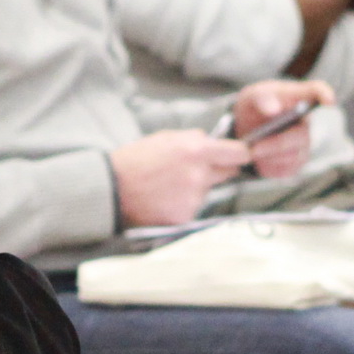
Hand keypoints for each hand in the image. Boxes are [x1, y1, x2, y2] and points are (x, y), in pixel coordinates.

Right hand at [110, 129, 249, 226]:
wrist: (112, 189)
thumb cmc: (135, 159)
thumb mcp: (164, 137)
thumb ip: (192, 139)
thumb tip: (212, 141)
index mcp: (196, 150)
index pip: (237, 154)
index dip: (240, 154)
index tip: (241, 155)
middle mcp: (200, 175)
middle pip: (228, 172)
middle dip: (220, 169)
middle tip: (198, 169)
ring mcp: (194, 198)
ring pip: (208, 190)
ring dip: (198, 187)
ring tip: (170, 185)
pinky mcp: (186, 216)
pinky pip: (194, 206)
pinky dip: (184, 203)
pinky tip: (165, 199)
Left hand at [230, 79, 334, 179]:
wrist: (248, 129)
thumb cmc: (256, 106)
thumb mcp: (252, 96)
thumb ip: (261, 98)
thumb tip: (274, 109)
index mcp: (299, 97)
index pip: (318, 92)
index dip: (326, 95)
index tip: (329, 101)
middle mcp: (306, 122)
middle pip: (301, 136)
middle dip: (276, 143)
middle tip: (254, 148)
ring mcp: (303, 144)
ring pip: (291, 156)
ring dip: (269, 155)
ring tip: (252, 150)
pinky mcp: (295, 164)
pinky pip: (284, 170)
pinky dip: (268, 166)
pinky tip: (259, 158)